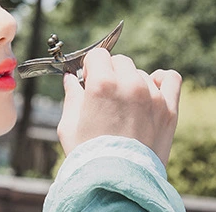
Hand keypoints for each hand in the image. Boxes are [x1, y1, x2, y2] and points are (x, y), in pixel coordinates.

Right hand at [57, 48, 181, 165]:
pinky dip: (160, 80)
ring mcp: (151, 96)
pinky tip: (150, 90)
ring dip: (130, 81)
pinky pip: (170, 78)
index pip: (98, 55)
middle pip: (119, 61)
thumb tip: (70, 79)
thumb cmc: (89, 155)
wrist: (116, 183)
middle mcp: (128, 85)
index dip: (90, 66)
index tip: (89, 79)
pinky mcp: (168, 109)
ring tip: (125, 104)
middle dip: (109, 72)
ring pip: (140, 72)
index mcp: (102, 84)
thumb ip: (71, 94)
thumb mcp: (69, 124)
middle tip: (105, 93)